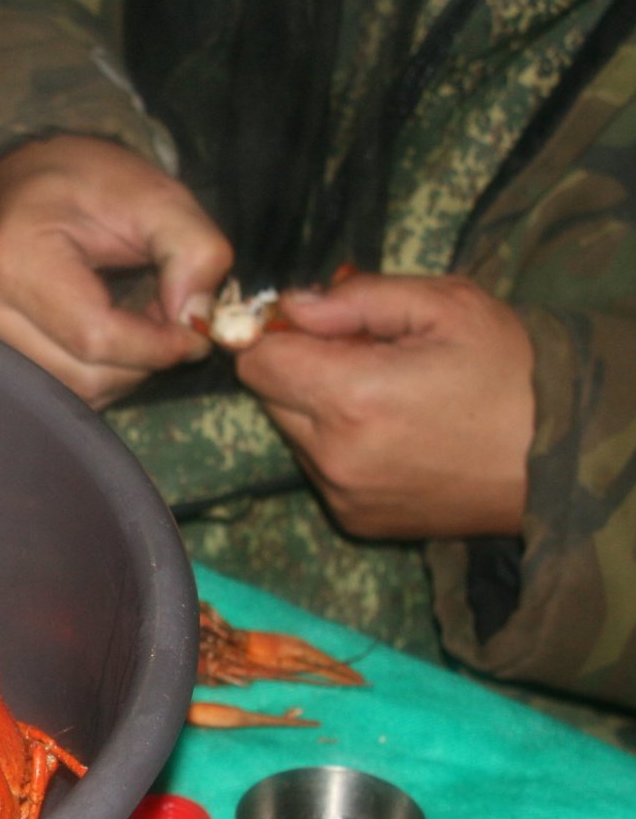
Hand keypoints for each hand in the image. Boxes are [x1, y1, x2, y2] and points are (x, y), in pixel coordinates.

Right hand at [0, 134, 230, 407]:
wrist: (23, 183)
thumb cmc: (85, 182)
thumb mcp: (155, 195)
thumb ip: (194, 251)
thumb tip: (198, 322)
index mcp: (15, 260)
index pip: (94, 337)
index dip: (157, 346)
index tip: (197, 333)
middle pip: (85, 376)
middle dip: (144, 358)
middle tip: (168, 316)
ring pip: (76, 392)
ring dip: (126, 368)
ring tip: (138, 318)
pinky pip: (63, 388)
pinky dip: (103, 371)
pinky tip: (112, 332)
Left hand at [238, 274, 534, 539]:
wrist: (560, 457)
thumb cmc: (511, 372)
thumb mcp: (448, 306)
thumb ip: (358, 298)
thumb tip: (291, 304)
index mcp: (353, 397)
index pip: (257, 362)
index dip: (279, 334)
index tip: (319, 326)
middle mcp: (335, 455)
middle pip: (268, 397)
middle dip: (301, 368)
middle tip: (366, 356)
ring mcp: (342, 494)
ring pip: (291, 434)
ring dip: (319, 409)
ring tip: (388, 395)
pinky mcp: (354, 519)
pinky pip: (317, 470)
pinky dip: (339, 446)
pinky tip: (395, 433)